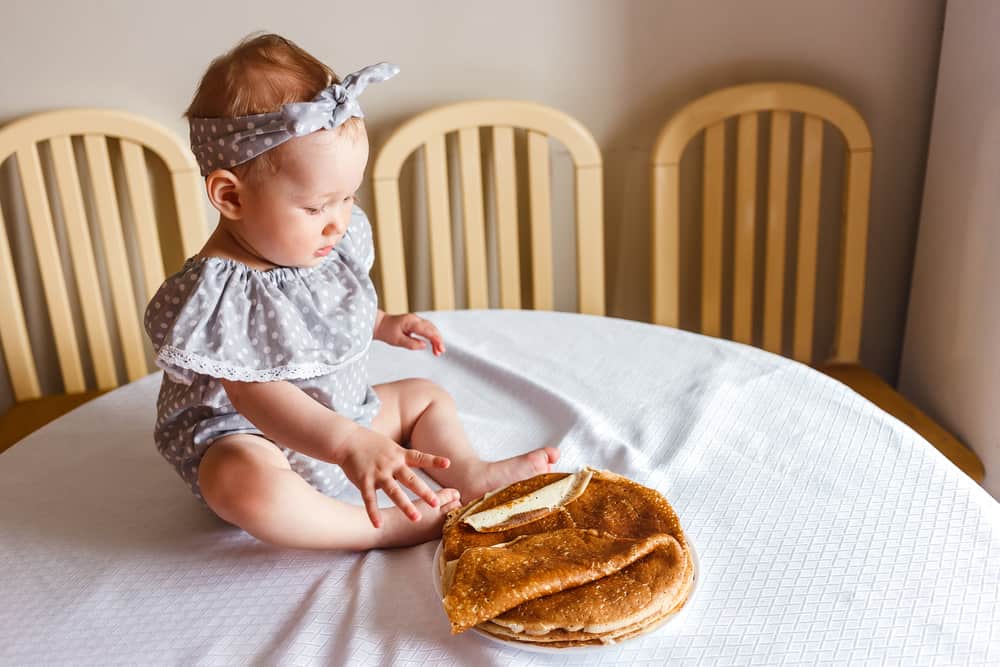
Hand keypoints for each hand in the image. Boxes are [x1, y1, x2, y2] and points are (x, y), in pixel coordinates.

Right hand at [336, 426, 450, 527]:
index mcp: (400, 455)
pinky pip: (369, 499)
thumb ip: (404, 459)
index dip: (434, 461)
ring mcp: (378, 473)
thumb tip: (420, 467)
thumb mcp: (392, 447)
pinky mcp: (364, 481)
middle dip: (425, 492)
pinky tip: (378, 525)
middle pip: (411, 479)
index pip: (420, 457)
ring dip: (405, 505)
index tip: (448, 464)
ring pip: (394, 492)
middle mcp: (391, 464)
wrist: (348, 440)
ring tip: (416, 518)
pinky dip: (373, 512)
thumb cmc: (372, 445)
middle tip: (437, 504)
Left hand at [375, 312, 444, 355]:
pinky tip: (434, 344)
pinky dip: (432, 336)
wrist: (381, 324)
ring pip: (431, 328)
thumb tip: (424, 346)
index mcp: (411, 322)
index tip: (440, 349)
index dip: (436, 340)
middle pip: (432, 328)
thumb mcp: (397, 341)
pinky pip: (428, 328)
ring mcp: (416, 320)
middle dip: (438, 340)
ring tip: (438, 351)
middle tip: (440, 352)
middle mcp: (415, 319)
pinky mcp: (416, 323)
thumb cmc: (387, 331)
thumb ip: (411, 344)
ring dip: (436, 339)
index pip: (428, 330)